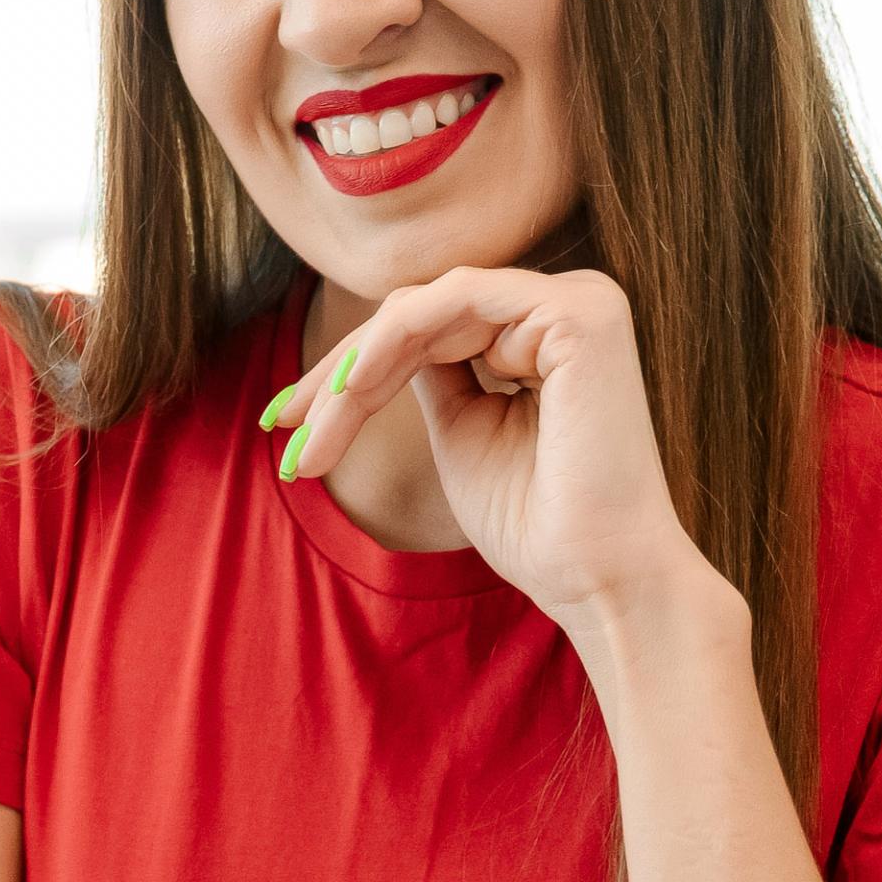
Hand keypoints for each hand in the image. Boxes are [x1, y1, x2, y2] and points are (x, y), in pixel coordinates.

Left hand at [269, 266, 726, 640]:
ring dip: (356, 369)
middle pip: (418, 315)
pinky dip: (394, 340)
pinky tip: (353, 389)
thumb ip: (429, 376)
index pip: (427, 331)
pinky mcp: (579, 311)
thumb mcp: (463, 435)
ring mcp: (578, 301)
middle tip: (283, 425)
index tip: (290, 427)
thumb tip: (372, 342)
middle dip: (340, 374)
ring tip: (311, 428)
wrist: (598, 580)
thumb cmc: (537, 527)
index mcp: (548, 334)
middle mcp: (567, 306)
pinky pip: (456, 300)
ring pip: (426, 308)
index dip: (351, 375)